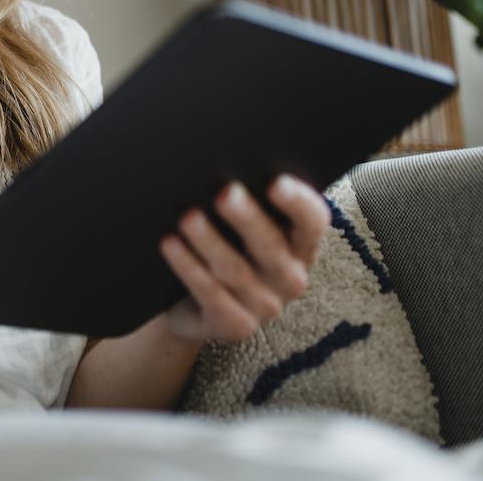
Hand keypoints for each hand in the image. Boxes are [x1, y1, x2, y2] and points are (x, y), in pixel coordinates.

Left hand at [158, 174, 330, 342]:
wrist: (194, 306)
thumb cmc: (225, 249)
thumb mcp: (242, 228)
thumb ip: (248, 199)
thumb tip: (225, 158)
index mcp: (300, 247)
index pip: (312, 222)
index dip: (298, 203)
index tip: (276, 181)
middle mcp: (289, 278)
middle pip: (270, 245)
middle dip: (247, 218)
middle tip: (224, 193)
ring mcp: (264, 306)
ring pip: (235, 270)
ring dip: (210, 241)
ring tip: (188, 217)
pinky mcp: (234, 325)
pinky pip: (210, 294)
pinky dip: (189, 267)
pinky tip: (170, 244)